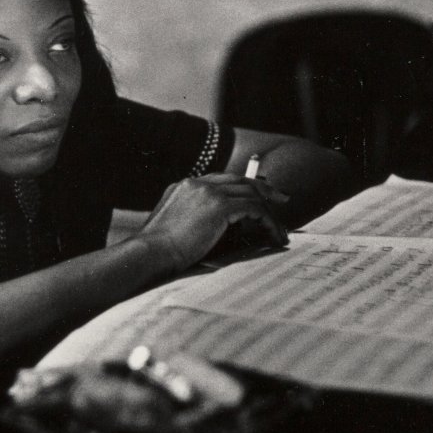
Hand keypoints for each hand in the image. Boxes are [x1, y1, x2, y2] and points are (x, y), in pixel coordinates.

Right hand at [139, 174, 289, 272]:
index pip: (222, 180)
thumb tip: (224, 229)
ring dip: (269, 211)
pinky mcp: (219, 205)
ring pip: (251, 193)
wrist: (150, 253)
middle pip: (240, 180)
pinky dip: (268, 221)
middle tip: (281, 198)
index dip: (243, 186)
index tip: (258, 195)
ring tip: (279, 229)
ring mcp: (208, 191)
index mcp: (185, 186)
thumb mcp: (175, 227)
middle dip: (264, 188)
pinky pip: (254, 208)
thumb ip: (195, 219)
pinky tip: (273, 234)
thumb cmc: (158, 251)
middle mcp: (197, 183)